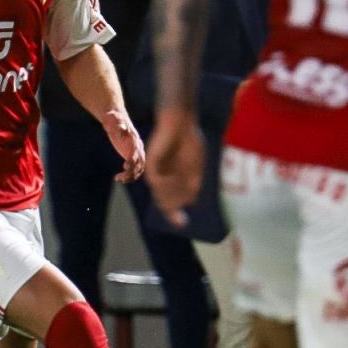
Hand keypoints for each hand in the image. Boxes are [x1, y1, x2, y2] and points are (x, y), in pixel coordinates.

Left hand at [103, 108, 145, 184]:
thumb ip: (117, 124)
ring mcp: (136, 152)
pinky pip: (135, 168)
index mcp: (134, 139)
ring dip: (131, 176)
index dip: (133, 160)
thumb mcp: (113, 119)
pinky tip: (119, 178)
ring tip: (119, 179)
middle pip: (139, 162)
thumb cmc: (113, 118)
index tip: (125, 167)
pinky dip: (129, 175)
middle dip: (132, 172)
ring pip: (138, 168)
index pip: (137, 152)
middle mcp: (138, 146)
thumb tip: (121, 129)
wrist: (116, 119)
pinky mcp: (132, 155)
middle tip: (120, 178)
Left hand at [146, 112, 204, 227]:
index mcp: (174, 181)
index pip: (171, 203)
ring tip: (182, 187)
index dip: (175, 215)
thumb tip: (190, 202)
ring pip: (160, 194)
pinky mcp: (151, 163)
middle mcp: (163, 178)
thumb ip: (193, 184)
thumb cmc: (190, 142)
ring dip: (172, 195)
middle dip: (173, 209)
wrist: (181, 123)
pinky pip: (155, 181)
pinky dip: (165, 184)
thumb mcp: (196, 167)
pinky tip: (174, 180)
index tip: (182, 224)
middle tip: (180, 215)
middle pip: (164, 202)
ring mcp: (156, 171)